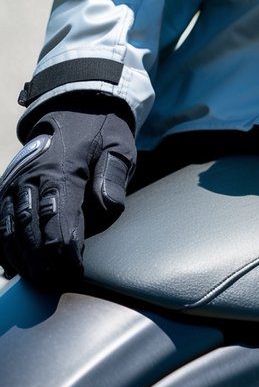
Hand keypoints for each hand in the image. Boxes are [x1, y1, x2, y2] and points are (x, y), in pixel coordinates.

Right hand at [0, 102, 135, 286]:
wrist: (73, 104)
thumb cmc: (100, 130)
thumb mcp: (118, 145)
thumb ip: (114, 176)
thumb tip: (108, 208)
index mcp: (62, 169)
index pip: (59, 221)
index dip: (65, 252)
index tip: (74, 271)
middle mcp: (31, 178)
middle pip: (30, 231)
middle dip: (42, 262)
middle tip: (56, 282)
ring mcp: (15, 182)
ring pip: (8, 229)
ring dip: (21, 258)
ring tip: (37, 279)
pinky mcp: (7, 186)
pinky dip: (3, 245)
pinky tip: (14, 265)